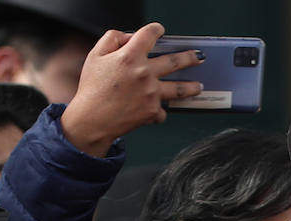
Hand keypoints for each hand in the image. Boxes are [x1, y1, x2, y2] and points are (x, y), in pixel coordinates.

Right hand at [61, 23, 203, 157]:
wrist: (91, 121)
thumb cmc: (91, 89)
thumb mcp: (95, 55)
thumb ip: (113, 39)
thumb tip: (130, 37)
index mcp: (130, 56)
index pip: (150, 34)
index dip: (155, 30)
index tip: (159, 31)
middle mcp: (145, 73)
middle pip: (174, 61)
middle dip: (189, 57)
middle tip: (198, 57)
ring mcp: (151, 93)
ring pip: (179, 89)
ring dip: (191, 87)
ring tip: (199, 86)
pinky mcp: (152, 112)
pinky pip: (162, 111)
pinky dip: (160, 111)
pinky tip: (159, 110)